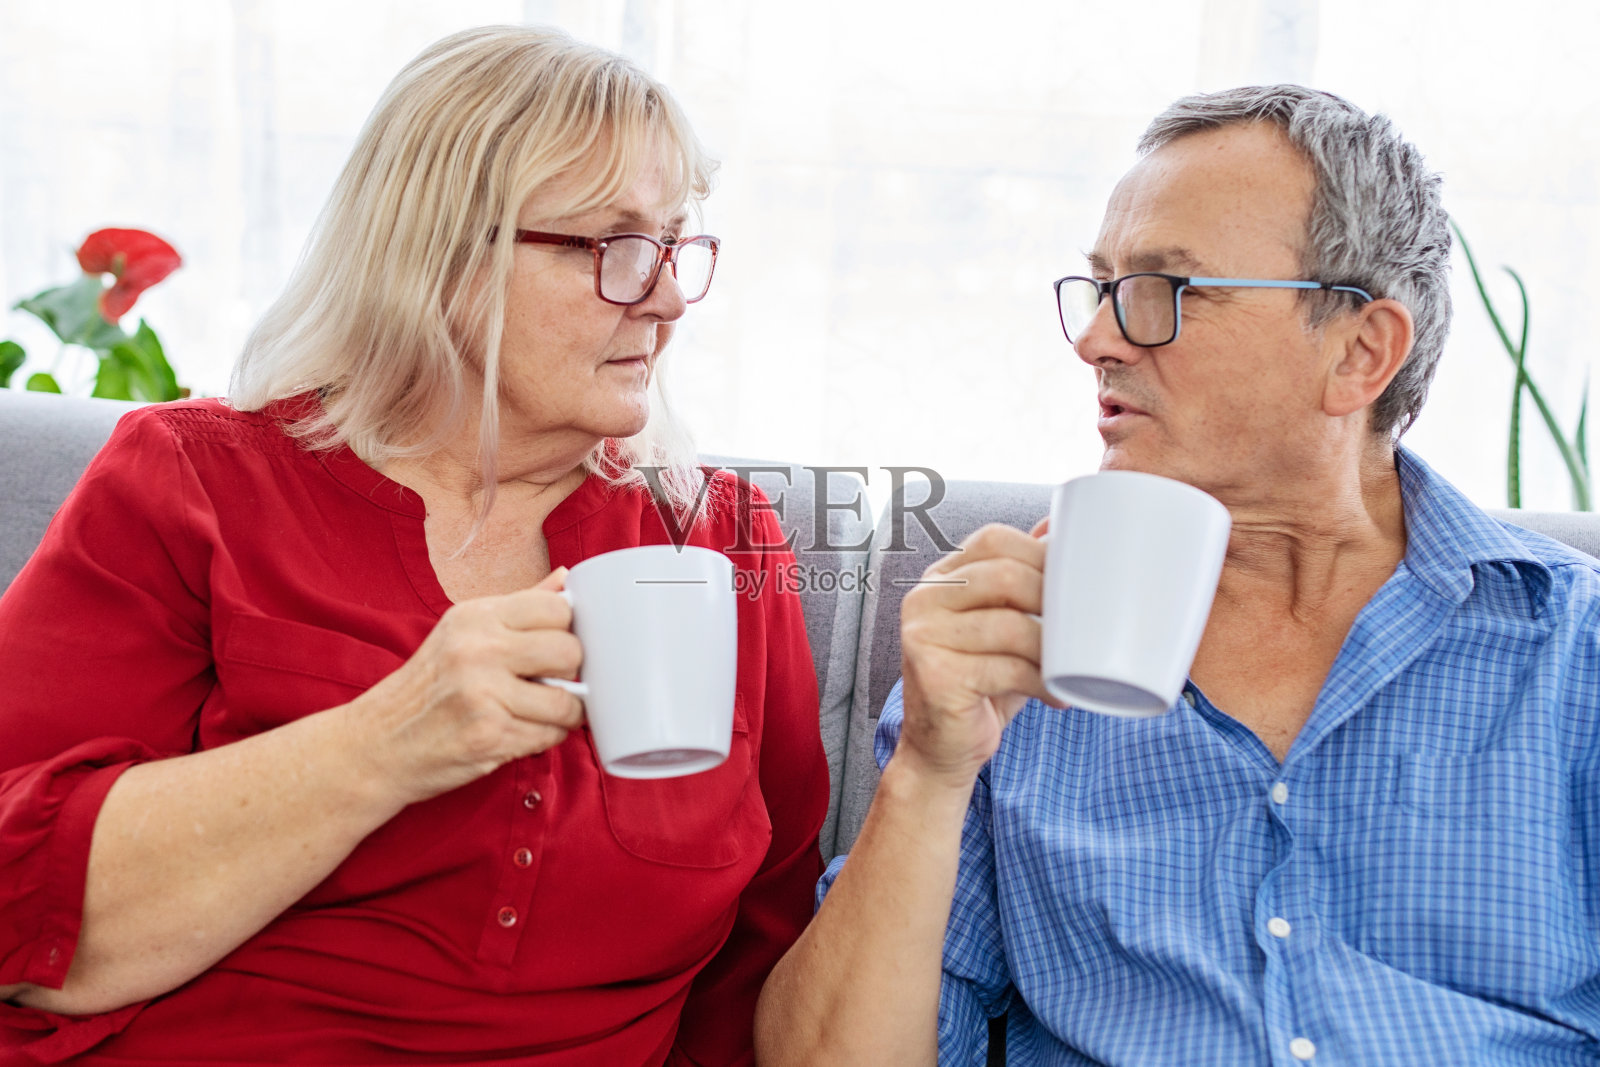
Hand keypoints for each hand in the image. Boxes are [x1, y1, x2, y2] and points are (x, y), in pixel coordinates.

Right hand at [343, 569, 586, 806]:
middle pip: (570, 651)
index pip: (558, 608)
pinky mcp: (489, 735)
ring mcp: (484, 694)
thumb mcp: (463, 632)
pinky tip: (526, 732)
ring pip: (567, 702)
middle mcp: (479, 649)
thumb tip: (566, 578)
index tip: (561, 645)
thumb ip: (520, 607)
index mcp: (476, 616)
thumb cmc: (428, 687)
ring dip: (566, 713)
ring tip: (546, 712)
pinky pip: (549, 736)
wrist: (379, 742)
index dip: (570, 630)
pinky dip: (546, 737)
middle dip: (574, 672)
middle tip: (558, 681)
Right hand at [896, 520, 1053, 787]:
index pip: (992, 541)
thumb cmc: (980, 682)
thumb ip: (1021, 581)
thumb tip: (1058, 528)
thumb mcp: (1001, 626)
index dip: (1040, 552)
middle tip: (1087, 624)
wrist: (939, 748)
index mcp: (941, 578)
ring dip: (1054, 648)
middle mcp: (924, 599)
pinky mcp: (935, 675)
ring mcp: (924, 636)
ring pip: (1009, 625)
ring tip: (1076, 666)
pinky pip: (1007, 670)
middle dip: (1055, 598)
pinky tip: (1059, 695)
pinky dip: (1044, 683)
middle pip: (1003, 576)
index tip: (1078, 577)